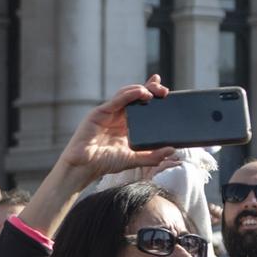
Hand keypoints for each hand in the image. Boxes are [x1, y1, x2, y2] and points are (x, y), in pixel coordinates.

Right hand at [58, 78, 179, 179]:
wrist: (83, 167)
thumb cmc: (104, 163)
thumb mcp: (133, 159)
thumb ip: (152, 156)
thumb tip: (172, 150)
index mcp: (125, 125)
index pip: (140, 105)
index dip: (151, 94)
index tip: (165, 91)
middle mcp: (117, 116)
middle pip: (135, 96)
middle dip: (150, 89)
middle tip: (164, 91)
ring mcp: (108, 113)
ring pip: (126, 94)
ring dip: (141, 90)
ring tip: (153, 92)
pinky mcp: (99, 112)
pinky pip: (116, 100)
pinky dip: (129, 94)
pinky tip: (141, 92)